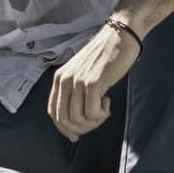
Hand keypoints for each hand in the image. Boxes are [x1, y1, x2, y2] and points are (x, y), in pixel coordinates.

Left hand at [48, 24, 139, 141]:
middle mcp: (64, 80)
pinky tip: (108, 102)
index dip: (63, 128)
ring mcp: (78, 81)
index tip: (76, 136)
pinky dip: (102, 115)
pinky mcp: (93, 83)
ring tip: (104, 110)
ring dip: (94, 122)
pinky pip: (92, 114)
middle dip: (81, 129)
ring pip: (78, 120)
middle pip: (64, 120)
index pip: (53, 112)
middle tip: (96, 121)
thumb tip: (76, 121)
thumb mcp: (83, 73)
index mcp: (59, 78)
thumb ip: (75, 92)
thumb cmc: (106, 56)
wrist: (121, 36)